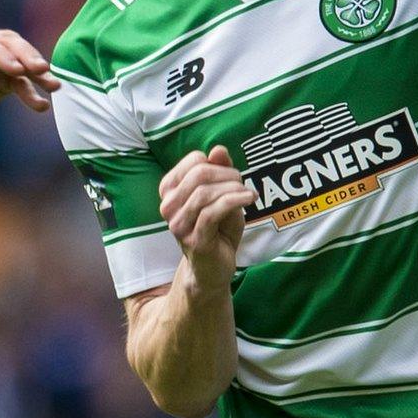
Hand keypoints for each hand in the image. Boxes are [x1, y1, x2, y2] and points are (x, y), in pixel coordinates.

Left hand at [0, 30, 63, 115]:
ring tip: (54, 85)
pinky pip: (21, 83)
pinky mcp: (3, 79)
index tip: (16, 70)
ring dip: (37, 71)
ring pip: (21, 59)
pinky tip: (42, 106)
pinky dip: (32, 93)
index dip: (1, 55)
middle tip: (41, 69)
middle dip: (26, 55)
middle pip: (8, 44)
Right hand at [158, 146, 254, 286]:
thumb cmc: (217, 230)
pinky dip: (234, 200)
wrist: (214, 268)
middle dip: (227, 174)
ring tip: (248, 193)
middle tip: (243, 183)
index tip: (232, 175)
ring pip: (205, 193)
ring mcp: (179, 225)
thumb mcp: (221, 196)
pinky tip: (249, 199)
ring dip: (233, 188)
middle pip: (199, 174)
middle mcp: (168, 207)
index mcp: (170, 192)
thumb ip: (219, 172)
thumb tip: (218, 149)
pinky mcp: (194, 239)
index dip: (216, 163)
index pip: (192, 162)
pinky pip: (212, 212)